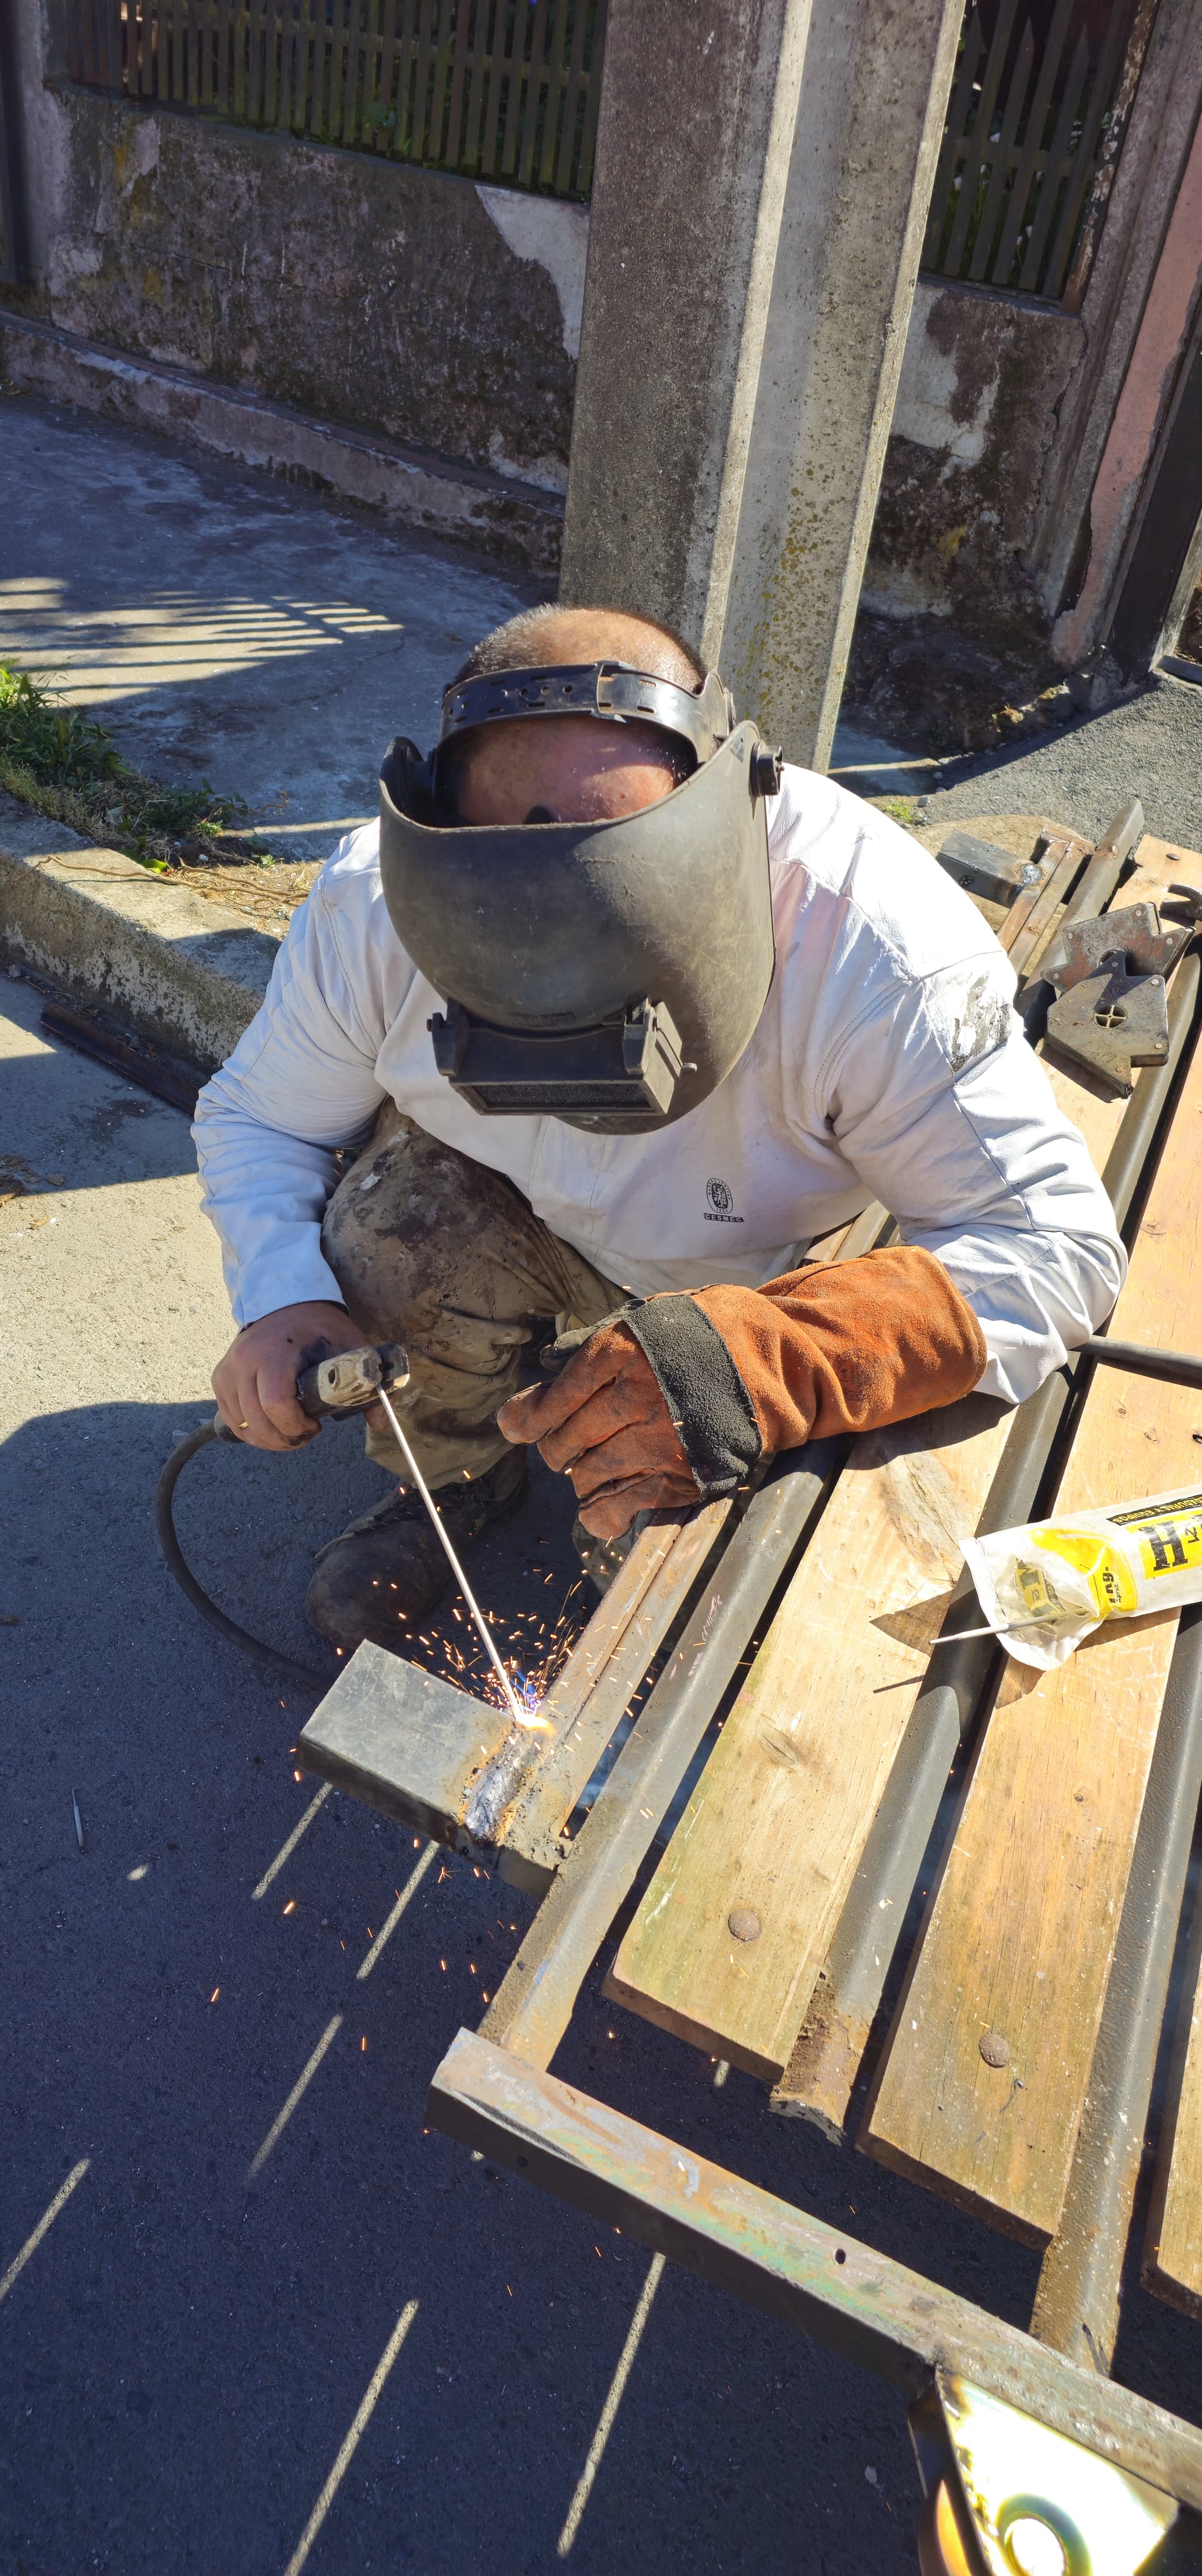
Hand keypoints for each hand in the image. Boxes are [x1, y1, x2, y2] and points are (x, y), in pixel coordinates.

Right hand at [212, 1301, 360, 1449]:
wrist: (288, 1300)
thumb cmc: (321, 1327)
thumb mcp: (352, 1348)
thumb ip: (369, 1385)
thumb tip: (382, 1424)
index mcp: (276, 1352)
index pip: (276, 1403)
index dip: (296, 1426)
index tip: (317, 1426)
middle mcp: (245, 1360)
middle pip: (256, 1420)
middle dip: (284, 1439)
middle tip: (306, 1435)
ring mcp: (229, 1368)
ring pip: (240, 1423)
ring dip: (266, 1439)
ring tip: (290, 1432)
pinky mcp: (221, 1375)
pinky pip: (229, 1416)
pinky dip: (248, 1430)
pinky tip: (270, 1427)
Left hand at [497, 1321, 695, 1539]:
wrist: (772, 1363)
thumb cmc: (702, 1335)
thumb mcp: (646, 1317)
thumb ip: (594, 1343)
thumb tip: (545, 1367)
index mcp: (621, 1351)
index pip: (555, 1397)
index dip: (526, 1416)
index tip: (515, 1425)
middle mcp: (635, 1397)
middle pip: (565, 1440)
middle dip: (556, 1446)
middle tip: (564, 1444)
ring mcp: (657, 1441)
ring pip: (586, 1475)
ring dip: (581, 1475)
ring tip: (592, 1465)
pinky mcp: (679, 1477)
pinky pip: (618, 1507)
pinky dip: (600, 1513)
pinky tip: (600, 1507)